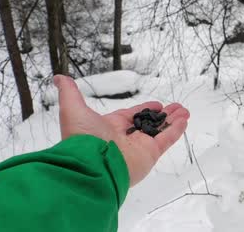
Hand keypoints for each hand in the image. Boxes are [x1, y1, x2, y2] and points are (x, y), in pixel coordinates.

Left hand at [54, 75, 188, 185]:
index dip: (144, 110)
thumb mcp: (73, 109)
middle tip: (175, 107)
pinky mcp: (150, 154)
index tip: (156, 104)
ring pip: (160, 130)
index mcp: (110, 128)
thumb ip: (70, 92)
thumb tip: (59, 77)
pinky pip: (166, 139)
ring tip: (185, 111)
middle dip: (163, 115)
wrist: (91, 165)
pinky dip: (176, 130)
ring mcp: (139, 147)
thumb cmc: (82, 139)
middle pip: (149, 124)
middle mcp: (126, 138)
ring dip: (173, 120)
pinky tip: (184, 120)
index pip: (131, 116)